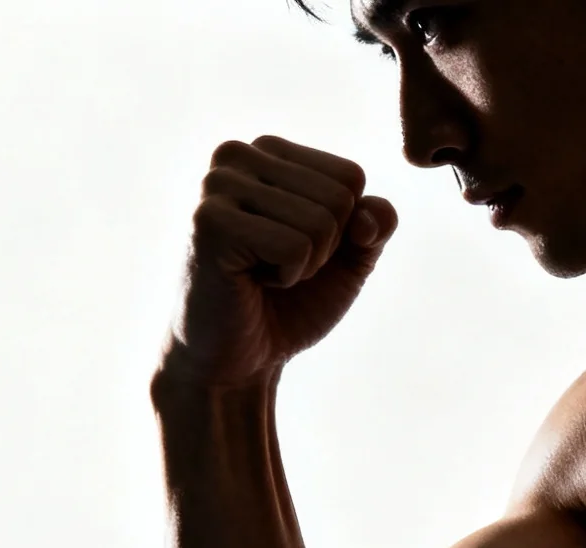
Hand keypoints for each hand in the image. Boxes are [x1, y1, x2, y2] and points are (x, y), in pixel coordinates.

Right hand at [160, 136, 398, 387]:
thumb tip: (370, 214)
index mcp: (267, 150)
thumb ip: (376, 224)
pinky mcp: (209, 221)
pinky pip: (296, 246)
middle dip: (326, 248)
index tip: (298, 248)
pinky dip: (286, 276)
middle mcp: (236, 155)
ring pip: (322, 222)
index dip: (344, 228)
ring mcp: (217, 184)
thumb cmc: (291, 303)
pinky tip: (248, 280)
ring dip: (305, 265)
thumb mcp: (350, 258)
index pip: (350, 176)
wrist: (239, 358)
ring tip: (262, 273)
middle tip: (278, 266)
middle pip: (340, 197)